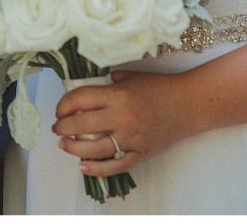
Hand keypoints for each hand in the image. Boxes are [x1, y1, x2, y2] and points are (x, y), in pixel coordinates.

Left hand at [52, 70, 197, 176]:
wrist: (190, 104)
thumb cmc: (159, 87)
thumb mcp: (130, 77)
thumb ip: (107, 82)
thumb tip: (87, 89)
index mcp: (116, 95)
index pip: (79, 100)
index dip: (63, 105)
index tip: (59, 110)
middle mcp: (121, 117)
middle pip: (81, 125)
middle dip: (62, 127)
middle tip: (56, 128)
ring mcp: (132, 138)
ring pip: (94, 149)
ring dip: (73, 148)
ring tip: (64, 145)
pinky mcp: (142, 152)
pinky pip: (116, 165)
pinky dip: (98, 169)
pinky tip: (83, 167)